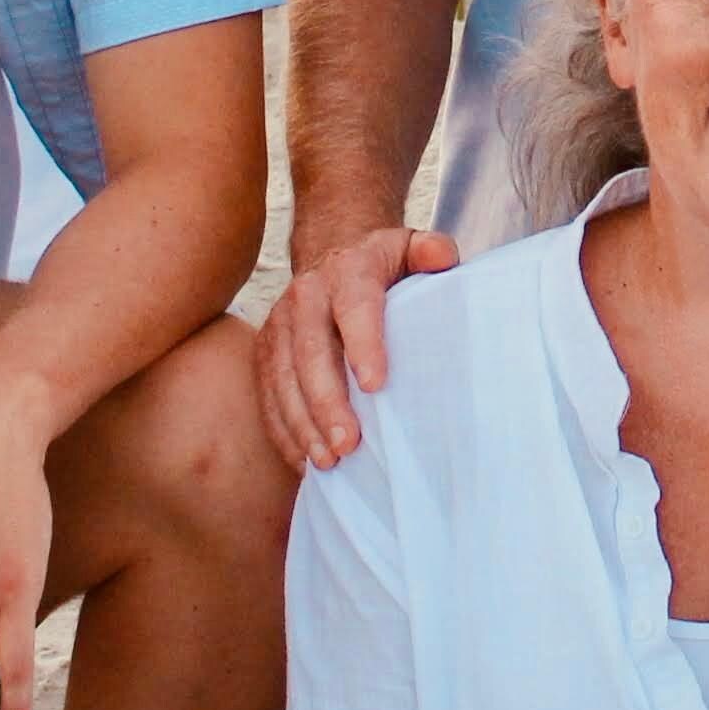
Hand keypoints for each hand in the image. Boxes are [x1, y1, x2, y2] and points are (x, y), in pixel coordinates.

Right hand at [257, 224, 458, 470]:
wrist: (330, 252)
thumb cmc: (380, 265)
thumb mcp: (407, 247)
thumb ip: (430, 251)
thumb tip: (443, 259)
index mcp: (347, 271)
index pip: (355, 308)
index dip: (364, 345)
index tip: (375, 386)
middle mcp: (306, 297)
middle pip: (312, 353)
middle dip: (328, 402)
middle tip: (349, 444)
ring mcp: (279, 326)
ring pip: (285, 380)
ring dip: (303, 424)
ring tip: (327, 461)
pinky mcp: (265, 353)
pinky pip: (269, 396)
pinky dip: (285, 432)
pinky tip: (305, 462)